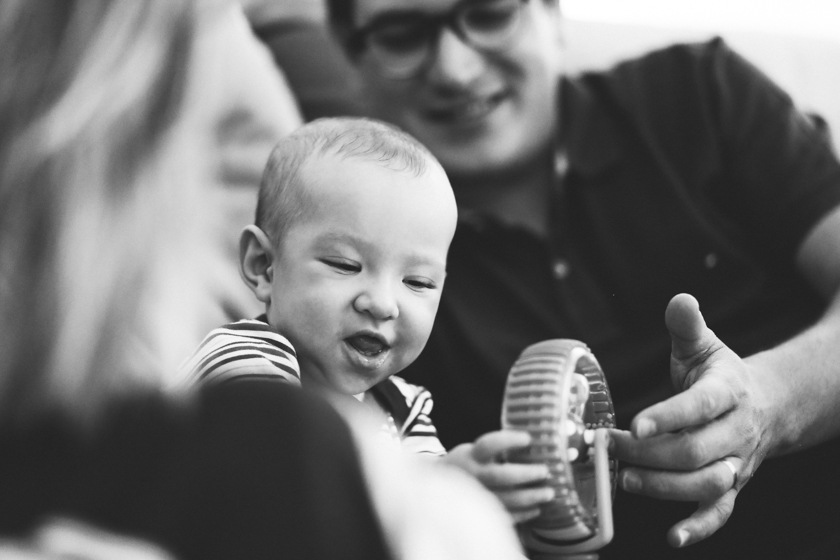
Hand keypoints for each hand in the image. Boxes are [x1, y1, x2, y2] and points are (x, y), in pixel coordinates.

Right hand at [444, 430, 553, 522]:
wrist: (436, 489)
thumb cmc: (465, 465)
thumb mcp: (473, 451)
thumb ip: (495, 450)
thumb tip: (534, 443)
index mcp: (470, 456)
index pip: (489, 445)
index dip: (509, 440)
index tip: (528, 438)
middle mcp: (473, 476)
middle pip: (501, 476)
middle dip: (527, 474)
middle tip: (545, 471)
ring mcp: (477, 496)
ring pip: (506, 499)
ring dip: (531, 497)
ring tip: (549, 493)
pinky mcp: (480, 513)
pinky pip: (505, 516)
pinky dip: (523, 514)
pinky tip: (536, 509)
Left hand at [611, 293, 777, 547]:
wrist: (766, 405)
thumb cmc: (720, 374)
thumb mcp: (705, 346)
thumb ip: (688, 325)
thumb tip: (679, 299)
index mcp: (728, 392)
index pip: (699, 406)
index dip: (669, 417)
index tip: (636, 423)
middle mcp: (736, 431)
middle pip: (695, 451)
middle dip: (650, 454)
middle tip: (612, 448)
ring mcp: (736, 462)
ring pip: (704, 483)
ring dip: (664, 487)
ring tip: (626, 479)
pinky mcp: (732, 486)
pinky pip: (720, 512)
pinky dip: (699, 527)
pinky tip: (673, 537)